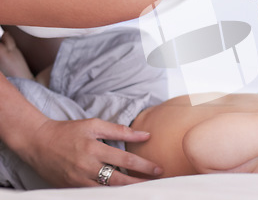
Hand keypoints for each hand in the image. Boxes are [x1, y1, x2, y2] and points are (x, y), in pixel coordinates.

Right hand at [20, 118, 162, 186]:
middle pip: (118, 180)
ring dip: (125, 192)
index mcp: (94, 148)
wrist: (38, 142)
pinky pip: (93, 194)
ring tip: (142, 191)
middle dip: (139, 183)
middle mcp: (87, 167)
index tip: (158, 169)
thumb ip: (120, 130)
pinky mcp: (70, 189)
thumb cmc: (69, 131)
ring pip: (106, 191)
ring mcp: (77, 181)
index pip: (125, 159)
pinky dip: (108, 195)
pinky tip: (120, 194)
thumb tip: (145, 134)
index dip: (144, 166)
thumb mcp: (94, 125)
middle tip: (156, 184)